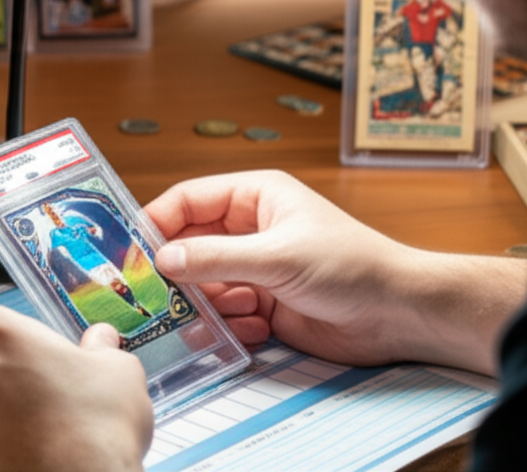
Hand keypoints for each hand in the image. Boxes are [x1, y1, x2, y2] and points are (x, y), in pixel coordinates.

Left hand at [0, 305, 151, 471]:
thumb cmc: (96, 424)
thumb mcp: (120, 370)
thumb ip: (104, 348)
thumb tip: (101, 340)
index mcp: (3, 337)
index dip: (19, 330)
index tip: (46, 343)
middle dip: (15, 367)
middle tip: (57, 381)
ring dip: (12, 403)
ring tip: (56, 419)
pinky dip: (10, 436)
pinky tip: (46, 444)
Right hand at [145, 171, 526, 374]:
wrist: (397, 314)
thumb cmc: (351, 266)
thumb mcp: (277, 256)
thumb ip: (216, 257)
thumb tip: (163, 258)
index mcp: (255, 197)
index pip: (187, 201)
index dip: (156, 222)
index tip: (129, 251)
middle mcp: (250, 230)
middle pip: (190, 245)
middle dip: (175, 271)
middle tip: (150, 294)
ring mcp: (255, 268)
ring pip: (204, 284)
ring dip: (205, 304)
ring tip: (213, 318)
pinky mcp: (264, 305)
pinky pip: (226, 313)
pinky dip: (231, 324)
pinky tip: (256, 328)